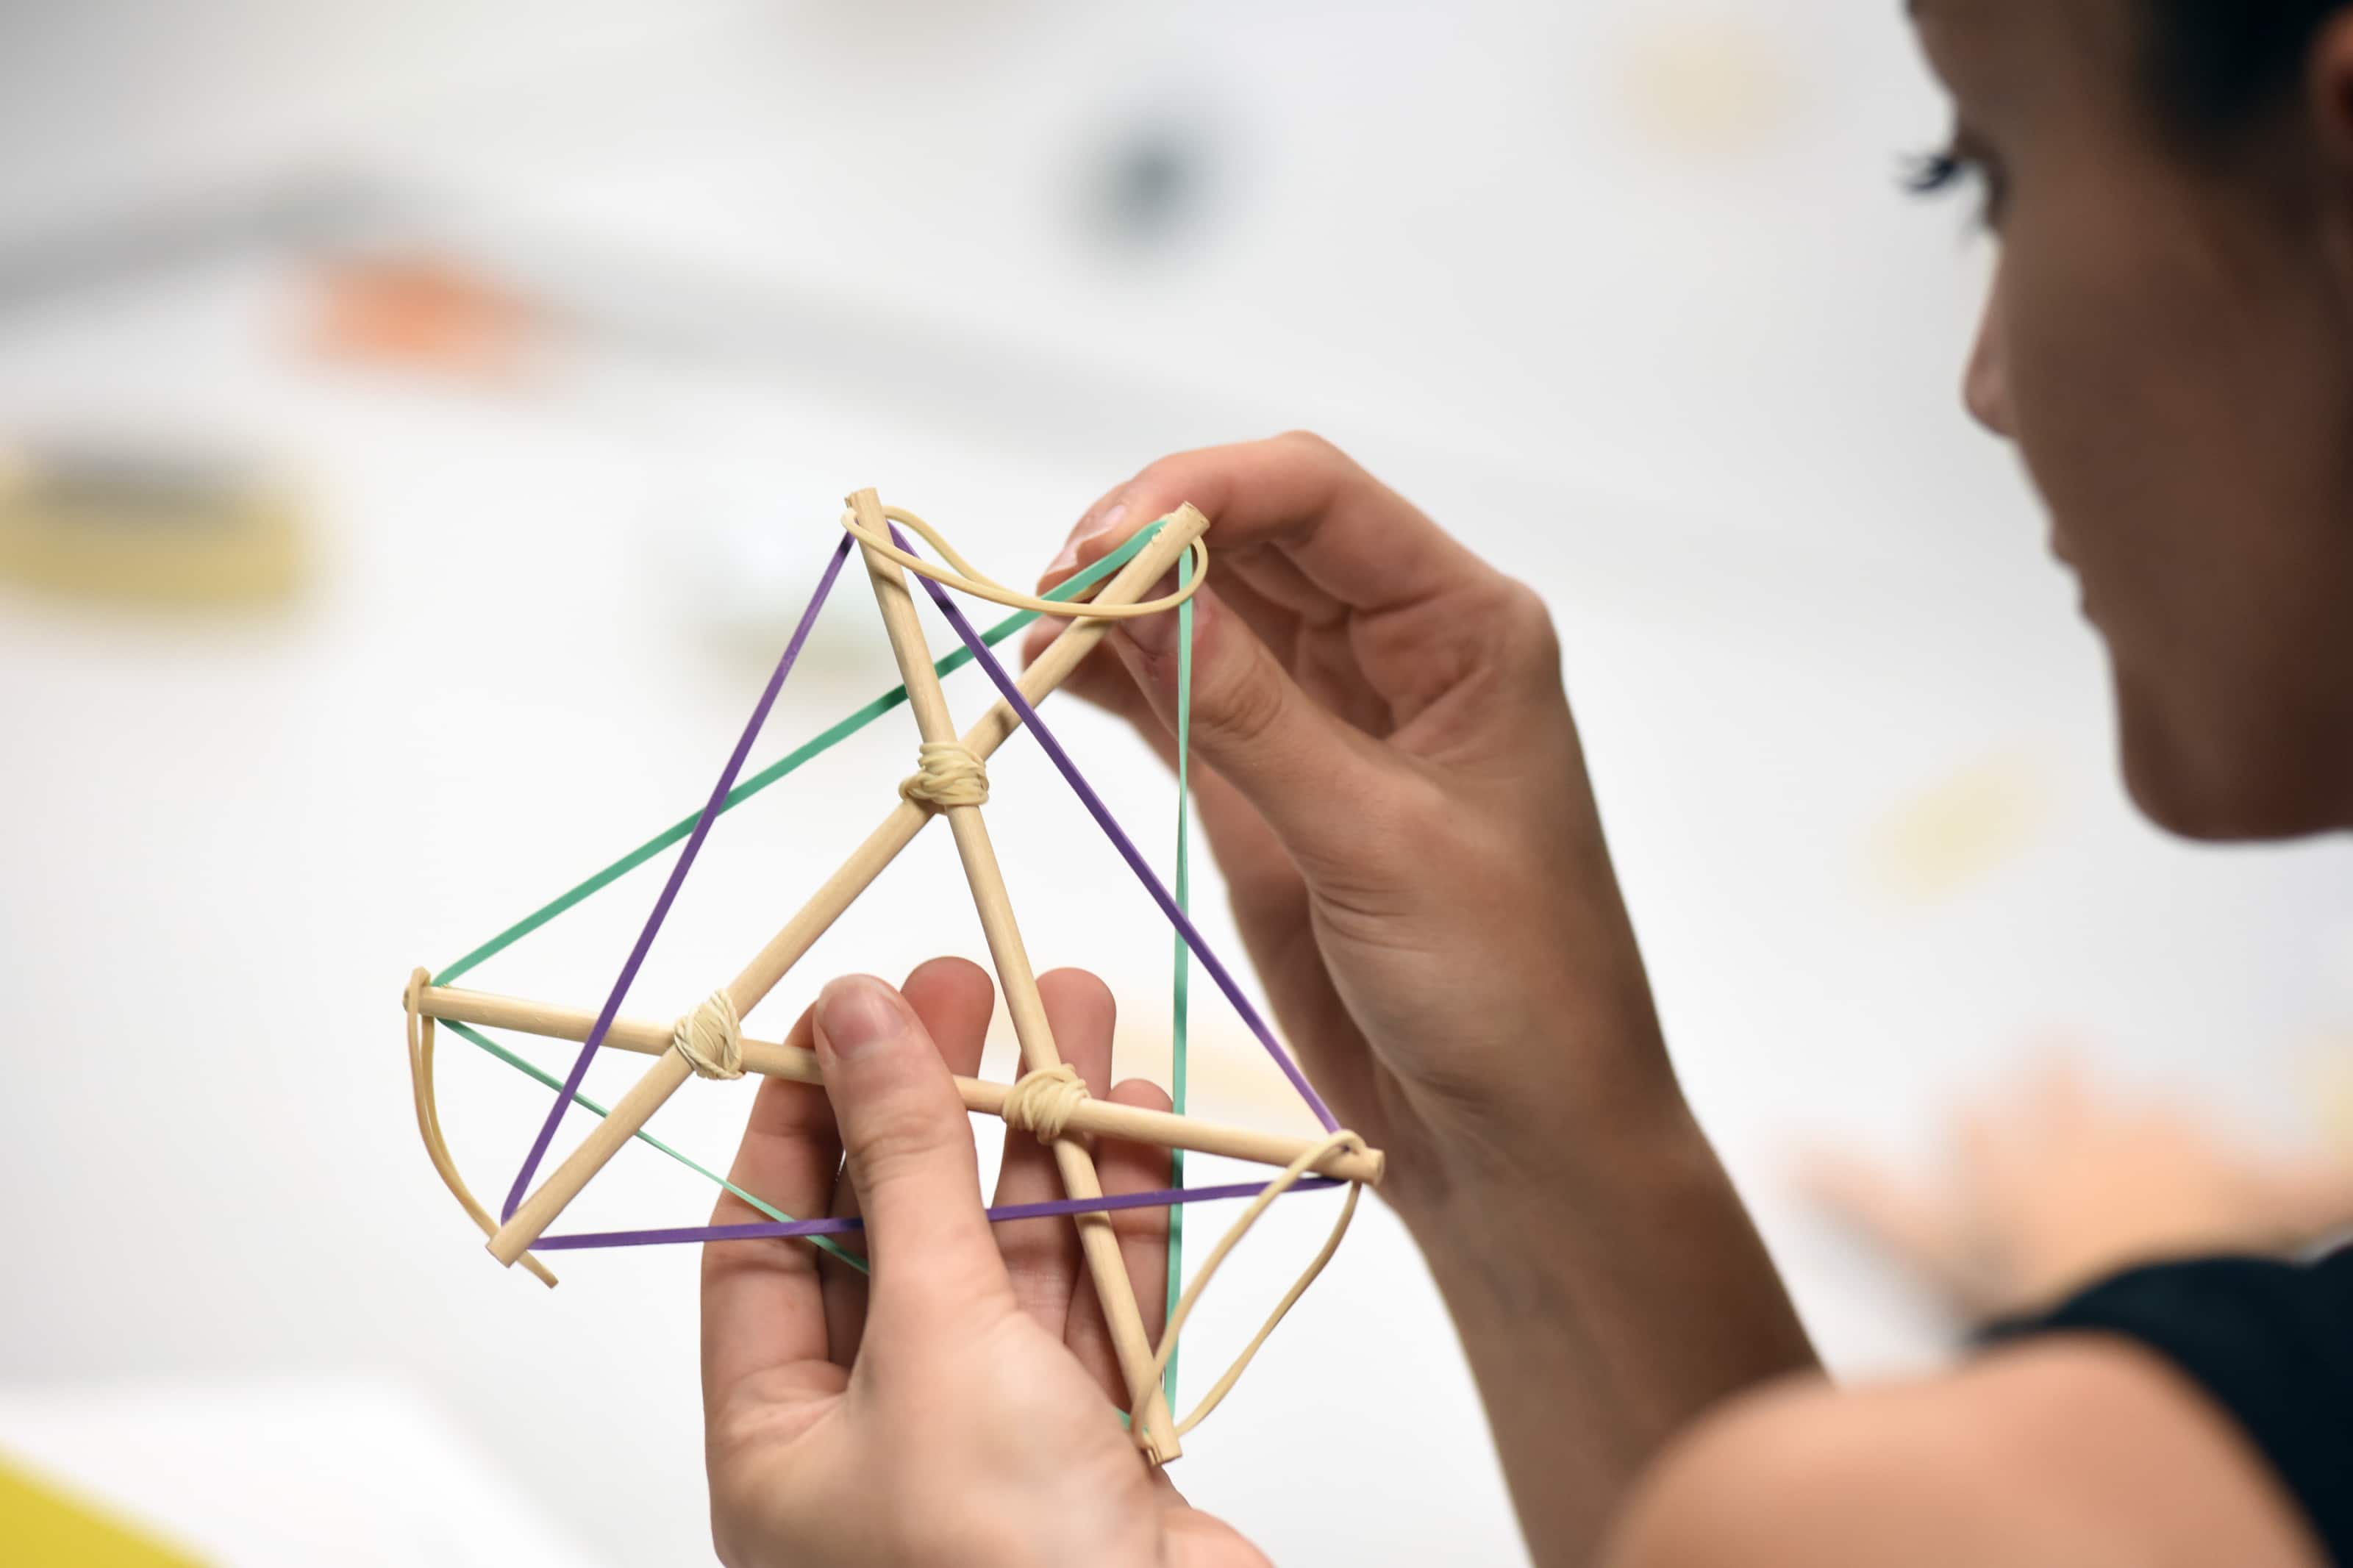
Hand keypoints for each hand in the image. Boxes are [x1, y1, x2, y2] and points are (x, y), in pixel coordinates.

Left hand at [700, 960, 1266, 1567]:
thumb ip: (907, 1168)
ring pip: (1011, 1255)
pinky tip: (1135, 1114)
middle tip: (969, 984)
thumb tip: (859, 1020)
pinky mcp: (1101, 1449)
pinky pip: (1099, 1303)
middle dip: (937, 1105)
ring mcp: (995, 1445)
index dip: (801, 1117)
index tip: (844, 1012)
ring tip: (1074, 1006)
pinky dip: (1120, 1210)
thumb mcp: (934, 1337)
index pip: (766, 1241)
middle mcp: (878, 1441)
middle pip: (896, 1230)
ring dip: (1044, 1134)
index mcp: (779, 1443)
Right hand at [1027, 433, 1674, 1207]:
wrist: (1524, 1143)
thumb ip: (1251, 713)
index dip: (1198, 493)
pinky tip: (1057, 682)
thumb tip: (1134, 588)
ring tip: (1036, 639)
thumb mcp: (1377, 842)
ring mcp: (1331, 719)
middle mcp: (1400, 650)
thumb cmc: (1511, 992)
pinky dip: (1119, 685)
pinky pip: (1184, 702)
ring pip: (1208, 615)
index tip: (1096, 544)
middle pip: (1252, 538)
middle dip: (1144, 546)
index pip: (1318, 497)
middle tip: (1044, 596)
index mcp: (1464, 629)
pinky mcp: (1275, 790)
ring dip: (1119, 614)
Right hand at [1804, 1057, 2352, 1319]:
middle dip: (2063, 1082)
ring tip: (2175, 1110)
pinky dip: (2333, 1174)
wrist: (2143, 1302)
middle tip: (2061, 1048)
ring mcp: (2179, 1159)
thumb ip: (1854, 1190)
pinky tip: (2344, 1165)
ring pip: (2169, 1119)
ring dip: (2167, 1123)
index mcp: (2017, 1161)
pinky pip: (2316, 1176)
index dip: (1980, 1125)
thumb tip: (1777, 1140)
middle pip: (2073, 1101)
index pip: (1985, 1130)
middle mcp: (2092, 1141)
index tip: (1967, 1103)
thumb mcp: (1925, 1245)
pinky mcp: (2262, 1191)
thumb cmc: (2026, 1277)